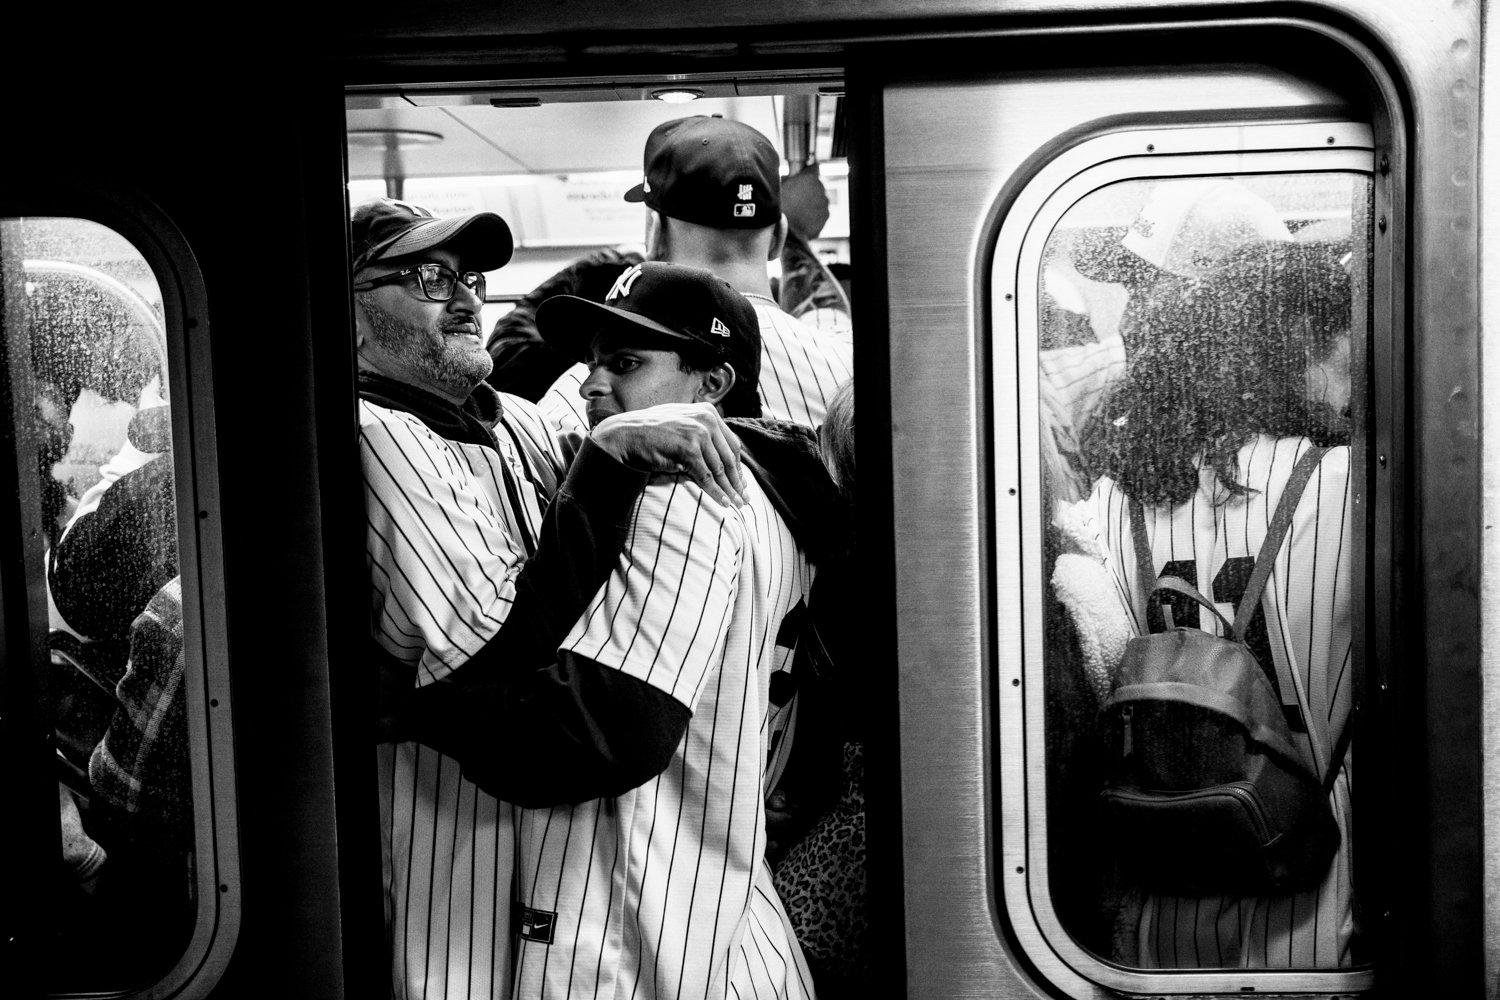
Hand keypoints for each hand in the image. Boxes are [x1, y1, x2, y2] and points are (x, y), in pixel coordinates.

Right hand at [590, 403, 747, 506]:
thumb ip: (701, 433)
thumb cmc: (651, 433)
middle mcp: (706, 420)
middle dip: (737, 481)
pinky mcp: (689, 449)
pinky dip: (716, 492)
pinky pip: (706, 476)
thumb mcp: (682, 424)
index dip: (738, 466)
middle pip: (729, 457)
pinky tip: (723, 503)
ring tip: (736, 504)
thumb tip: (720, 456)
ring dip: (729, 490)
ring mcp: (698, 434)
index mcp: (708, 412)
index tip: (742, 483)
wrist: (625, 435)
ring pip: (720, 469)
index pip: (731, 443)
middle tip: (744, 498)